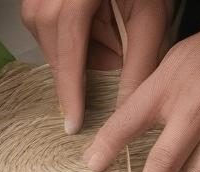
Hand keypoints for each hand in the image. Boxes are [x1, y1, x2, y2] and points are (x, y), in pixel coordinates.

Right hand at [21, 0, 171, 133]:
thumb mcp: (150, 18)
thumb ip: (138, 66)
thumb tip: (126, 111)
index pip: (69, 53)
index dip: (71, 92)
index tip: (73, 123)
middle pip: (59, 51)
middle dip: (87, 63)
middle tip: (117, 49)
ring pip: (52, 43)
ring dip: (82, 50)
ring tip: (109, 30)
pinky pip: (50, 29)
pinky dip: (74, 36)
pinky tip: (96, 22)